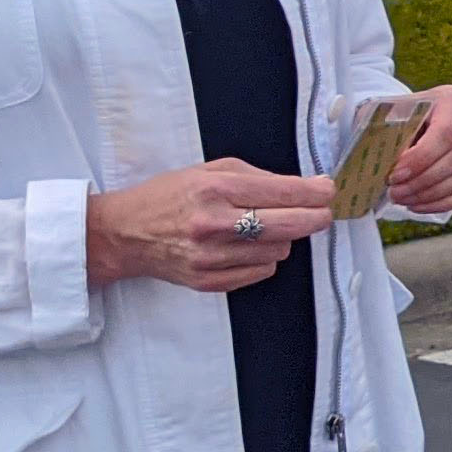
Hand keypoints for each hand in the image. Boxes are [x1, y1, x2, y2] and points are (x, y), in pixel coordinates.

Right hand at [86, 160, 337, 294]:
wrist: (123, 232)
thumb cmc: (169, 196)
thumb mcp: (208, 170)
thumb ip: (258, 177)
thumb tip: (306, 186)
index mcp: (215, 188)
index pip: (283, 192)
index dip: (315, 193)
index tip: (328, 191)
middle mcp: (213, 223)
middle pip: (289, 226)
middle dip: (315, 218)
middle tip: (323, 213)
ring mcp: (210, 256)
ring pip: (279, 251)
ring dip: (283, 239)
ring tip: (267, 228)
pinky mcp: (207, 281)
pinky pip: (261, 272)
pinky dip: (264, 259)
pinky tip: (249, 247)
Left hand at [390, 83, 451, 213]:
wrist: (406, 118)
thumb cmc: (393, 116)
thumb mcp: (385, 114)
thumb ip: (385, 132)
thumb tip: (383, 164)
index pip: (446, 133)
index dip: (422, 158)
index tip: (394, 175)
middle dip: (423, 180)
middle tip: (394, 193)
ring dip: (431, 194)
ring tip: (402, 199)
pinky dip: (442, 203)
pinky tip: (416, 205)